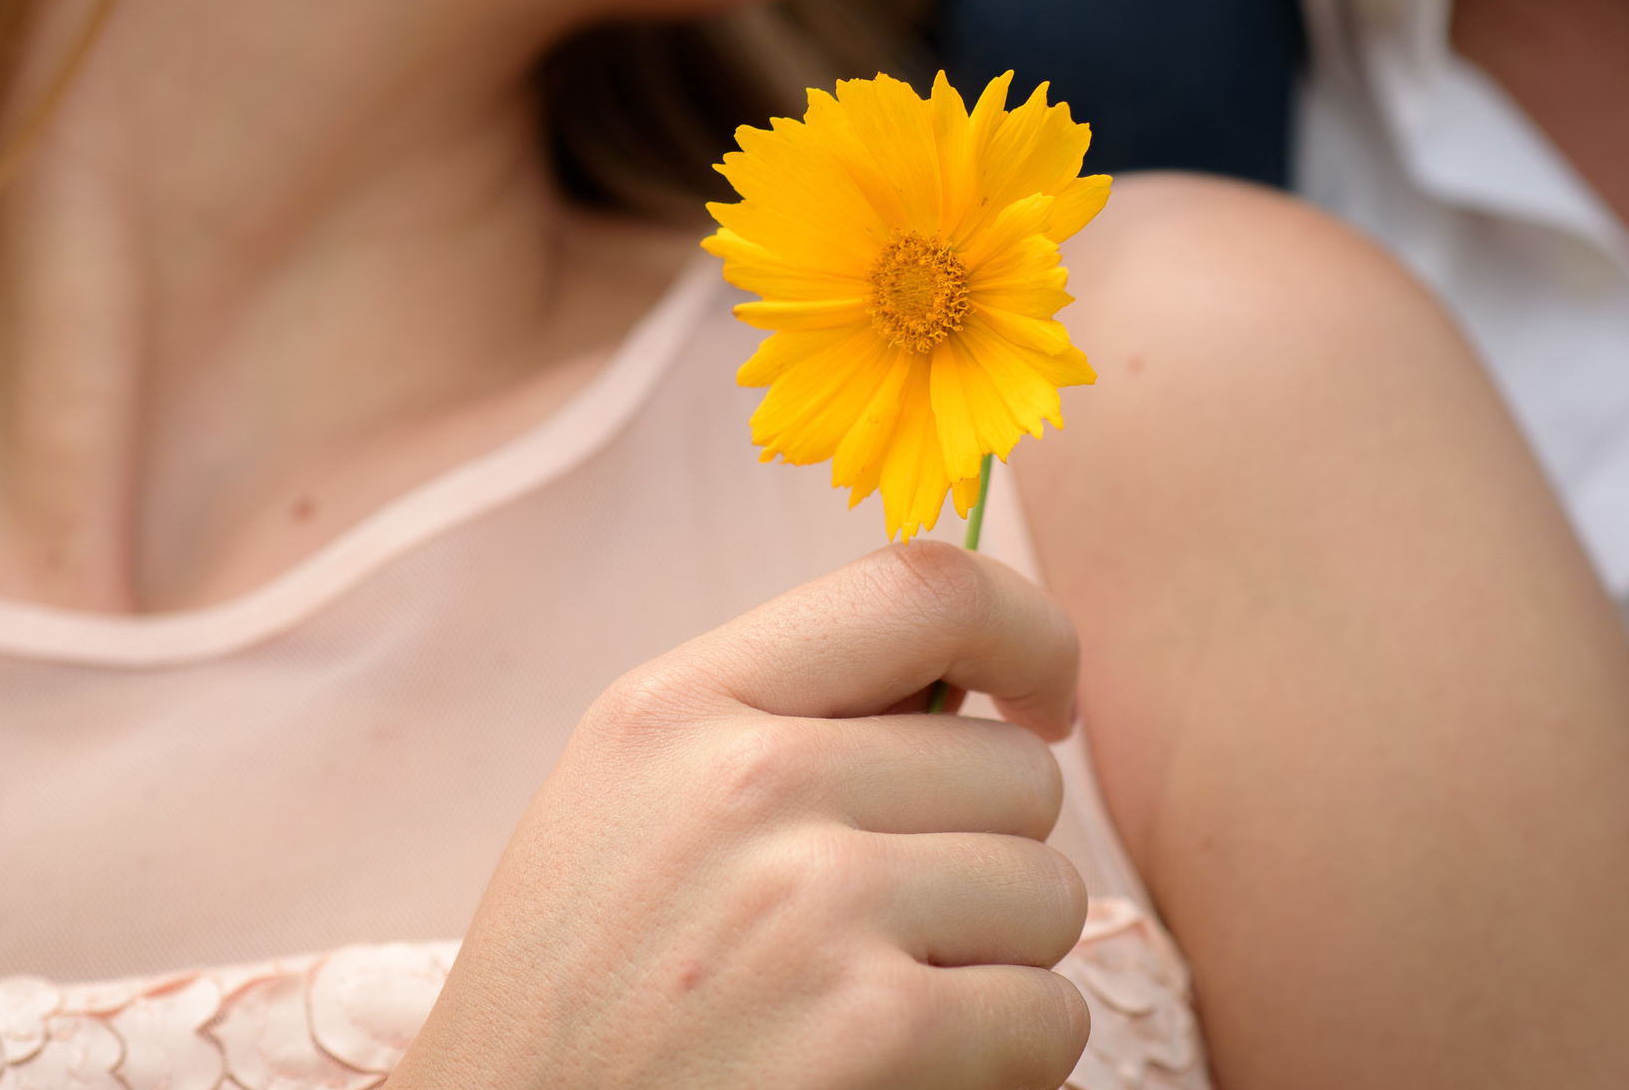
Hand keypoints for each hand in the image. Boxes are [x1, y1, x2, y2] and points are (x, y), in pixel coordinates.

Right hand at [387, 543, 1090, 1089]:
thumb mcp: (628, 805)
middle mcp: (746, 780)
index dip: (1030, 634)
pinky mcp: (870, 1028)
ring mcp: (811, 902)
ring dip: (1004, 969)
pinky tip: (909, 1077)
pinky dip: (1009, 1062)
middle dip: (991, 857)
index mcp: (682, 704)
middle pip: (1013, 770)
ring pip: (1048, 894)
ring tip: (887, 1008)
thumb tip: (973, 679)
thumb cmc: (580, 998)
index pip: (926, 588)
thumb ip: (774, 723)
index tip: (1038, 706)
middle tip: (900, 933)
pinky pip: (1045, 1014)